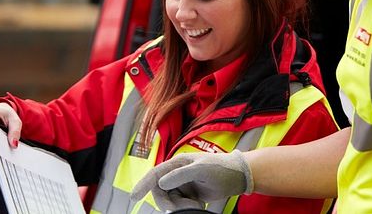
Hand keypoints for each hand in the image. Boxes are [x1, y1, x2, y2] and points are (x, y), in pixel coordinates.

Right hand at [131, 150, 252, 211]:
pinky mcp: (189, 193)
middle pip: (159, 190)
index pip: (155, 174)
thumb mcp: (201, 169)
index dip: (142, 185)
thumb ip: (180, 175)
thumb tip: (161, 183)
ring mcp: (182, 183)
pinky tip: (198, 204)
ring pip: (169, 199)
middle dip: (166, 202)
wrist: (237, 175)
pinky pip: (179, 204)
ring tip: (195, 204)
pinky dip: (186, 207)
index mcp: (178, 162)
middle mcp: (177, 173)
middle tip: (177, 209)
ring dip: (178, 206)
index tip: (133, 197)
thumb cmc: (221, 167)